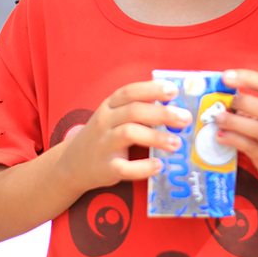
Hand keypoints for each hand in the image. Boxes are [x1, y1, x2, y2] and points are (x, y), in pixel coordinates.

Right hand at [58, 80, 192, 192]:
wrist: (73, 163)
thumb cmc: (104, 136)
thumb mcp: (113, 116)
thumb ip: (137, 109)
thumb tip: (174, 105)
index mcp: (110, 106)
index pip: (130, 92)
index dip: (152, 89)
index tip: (173, 91)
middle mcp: (105, 121)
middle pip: (134, 111)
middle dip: (162, 113)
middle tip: (185, 119)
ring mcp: (104, 144)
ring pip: (129, 134)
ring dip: (156, 137)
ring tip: (176, 143)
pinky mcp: (105, 167)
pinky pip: (124, 167)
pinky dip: (143, 167)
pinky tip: (158, 166)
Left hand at [213, 69, 257, 197]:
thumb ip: (255, 110)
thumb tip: (222, 101)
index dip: (248, 78)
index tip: (226, 75)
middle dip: (246, 102)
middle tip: (226, 100)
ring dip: (236, 123)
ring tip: (218, 119)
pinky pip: (253, 148)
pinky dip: (235, 141)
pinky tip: (221, 137)